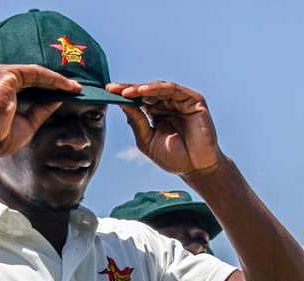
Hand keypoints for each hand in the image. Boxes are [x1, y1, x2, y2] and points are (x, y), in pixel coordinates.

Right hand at [0, 64, 81, 155]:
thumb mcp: (26, 123)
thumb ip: (40, 110)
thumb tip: (58, 99)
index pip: (22, 82)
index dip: (44, 87)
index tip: (64, 93)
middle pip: (28, 75)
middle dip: (52, 82)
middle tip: (74, 88)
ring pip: (33, 72)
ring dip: (56, 80)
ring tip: (75, 88)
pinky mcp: (4, 75)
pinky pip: (35, 73)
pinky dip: (53, 79)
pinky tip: (67, 86)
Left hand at [107, 81, 224, 178]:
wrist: (196, 169)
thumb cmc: (173, 158)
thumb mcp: (147, 140)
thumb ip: (136, 122)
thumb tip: (121, 103)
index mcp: (157, 114)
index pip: (139, 101)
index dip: (124, 96)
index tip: (107, 92)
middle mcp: (169, 105)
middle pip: (146, 92)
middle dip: (129, 89)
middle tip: (112, 88)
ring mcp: (181, 101)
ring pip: (158, 88)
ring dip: (141, 89)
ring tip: (126, 92)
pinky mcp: (194, 100)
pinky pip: (173, 90)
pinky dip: (157, 89)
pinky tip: (142, 92)